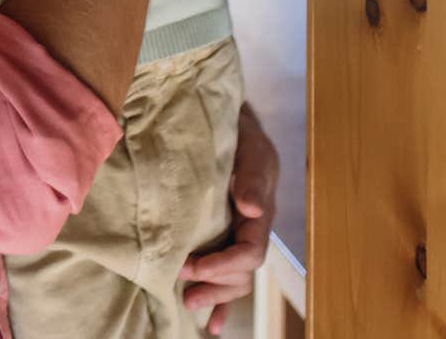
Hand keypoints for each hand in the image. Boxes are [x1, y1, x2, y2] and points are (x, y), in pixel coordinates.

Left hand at [181, 105, 279, 333]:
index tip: (191, 266)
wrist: (232, 125)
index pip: (249, 253)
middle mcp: (249, 231)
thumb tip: (253, 208)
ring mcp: (237, 236)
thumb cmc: (241, 136)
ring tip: (189, 305)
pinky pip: (226, 274)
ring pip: (233, 278)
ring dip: (214, 296)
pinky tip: (213, 323)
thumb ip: (252, 177)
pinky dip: (221, 301)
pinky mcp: (223, 236)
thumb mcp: (251, 150)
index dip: (222, 266)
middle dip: (214, 287)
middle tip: (185, 295)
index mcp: (260, 217)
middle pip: (240, 273)